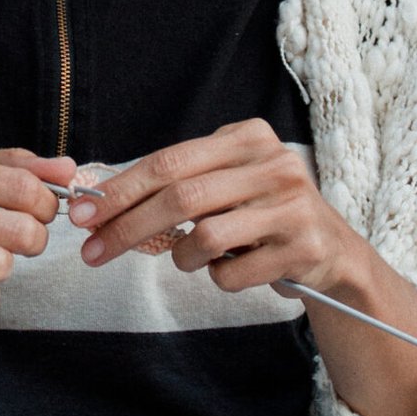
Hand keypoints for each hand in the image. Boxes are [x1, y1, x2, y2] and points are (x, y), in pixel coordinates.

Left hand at [68, 117, 354, 295]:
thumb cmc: (260, 213)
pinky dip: (219, 278)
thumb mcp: (226, 181)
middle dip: (128, 227)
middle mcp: (274, 164)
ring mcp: (292, 206)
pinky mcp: (303, 248)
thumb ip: (176, 183)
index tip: (83, 214)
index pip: (169, 161)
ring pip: (206, 238)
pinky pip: (232, 273)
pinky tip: (232, 268)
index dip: (121, 190)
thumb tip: (99, 202)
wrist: (333, 251)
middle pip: (181, 197)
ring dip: (183, 258)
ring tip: (191, 258)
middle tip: (94, 251)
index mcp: (248, 137)